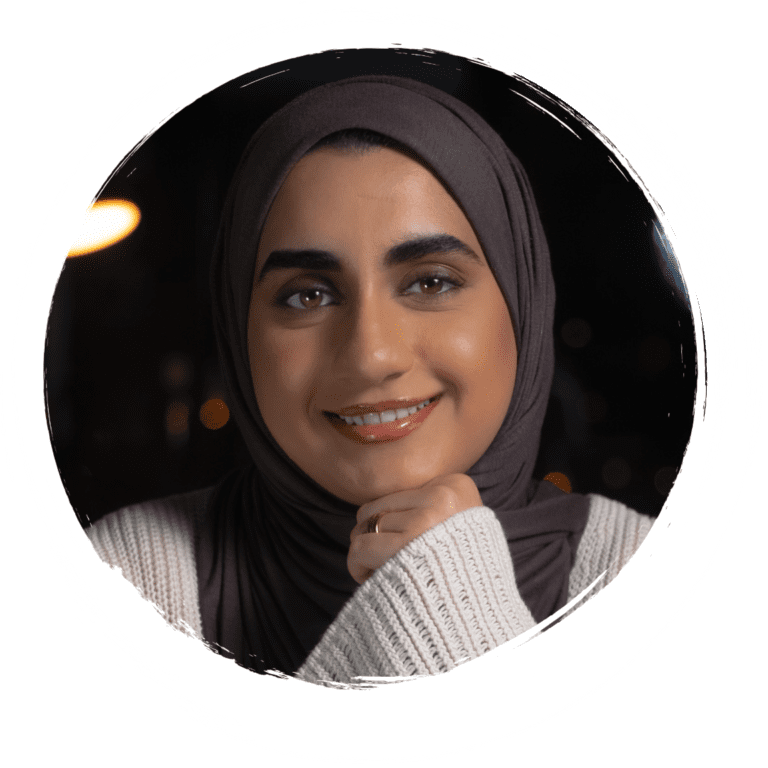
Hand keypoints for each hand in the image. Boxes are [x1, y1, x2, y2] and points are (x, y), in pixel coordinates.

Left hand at [347, 473, 482, 583]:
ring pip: (365, 526)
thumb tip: (375, 510)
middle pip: (377, 508)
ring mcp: (424, 521)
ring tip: (384, 571)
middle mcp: (441, 498)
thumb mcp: (458, 524)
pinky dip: (357, 565)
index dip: (393, 523)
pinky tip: (371, 578)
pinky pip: (360, 547)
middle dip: (374, 537)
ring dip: (366, 552)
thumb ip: (428, 509)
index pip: (398, 494)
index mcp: (456, 486)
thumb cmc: (462, 574)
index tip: (405, 547)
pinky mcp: (406, 548)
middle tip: (386, 562)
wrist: (481, 613)